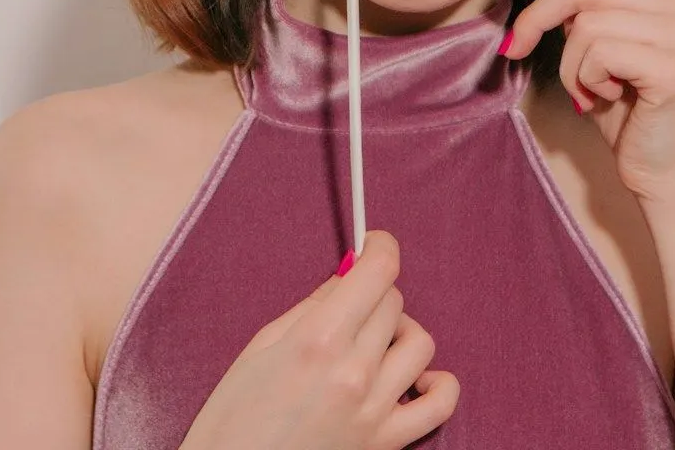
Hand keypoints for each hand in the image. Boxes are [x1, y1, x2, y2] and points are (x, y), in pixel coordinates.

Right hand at [179, 230, 458, 449]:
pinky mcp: (386, 443)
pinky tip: (412, 379)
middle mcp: (354, 372)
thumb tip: (347, 277)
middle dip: (375, 295)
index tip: (377, 243)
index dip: (381, 247)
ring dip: (400, 334)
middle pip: (394, 304)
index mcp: (317, 340)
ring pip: (420, 343)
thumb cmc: (233, 417)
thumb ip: (312, 307)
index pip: (377, 273)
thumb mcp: (261, 346)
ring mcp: (375, 410)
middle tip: (351, 306)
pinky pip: (441, 403)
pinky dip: (437, 383)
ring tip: (375, 345)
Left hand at [502, 0, 674, 205]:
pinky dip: (584, 79)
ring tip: (587, 86)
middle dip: (538, 17)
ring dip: (569, 62)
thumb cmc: (628, 104)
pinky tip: (606, 97)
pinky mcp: (674, 67)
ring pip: (586, 21)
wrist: (663, 170)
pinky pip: (598, 53)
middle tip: (517, 47)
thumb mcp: (593, 36)